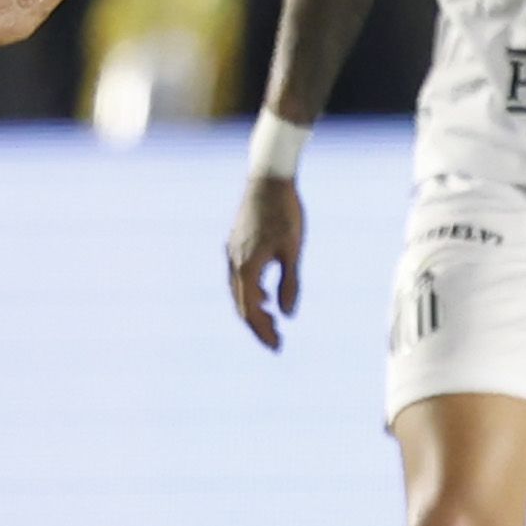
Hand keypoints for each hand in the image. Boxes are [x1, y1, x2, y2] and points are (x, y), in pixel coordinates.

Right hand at [225, 173, 303, 351]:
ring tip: (273, 322)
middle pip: (241, 304)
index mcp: (247, 267)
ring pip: (238, 291)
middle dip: (257, 325)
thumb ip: (290, 283)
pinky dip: (251, 292)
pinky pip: (239, 277)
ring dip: (254, 309)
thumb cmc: (286, 213)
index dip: (263, 332)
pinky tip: (266, 296)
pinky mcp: (236, 243)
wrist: (269, 178)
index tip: (277, 347)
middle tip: (276, 342)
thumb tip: (287, 314)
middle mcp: (234, 262)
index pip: (250, 310)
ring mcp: (232, 252)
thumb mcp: (293, 250)